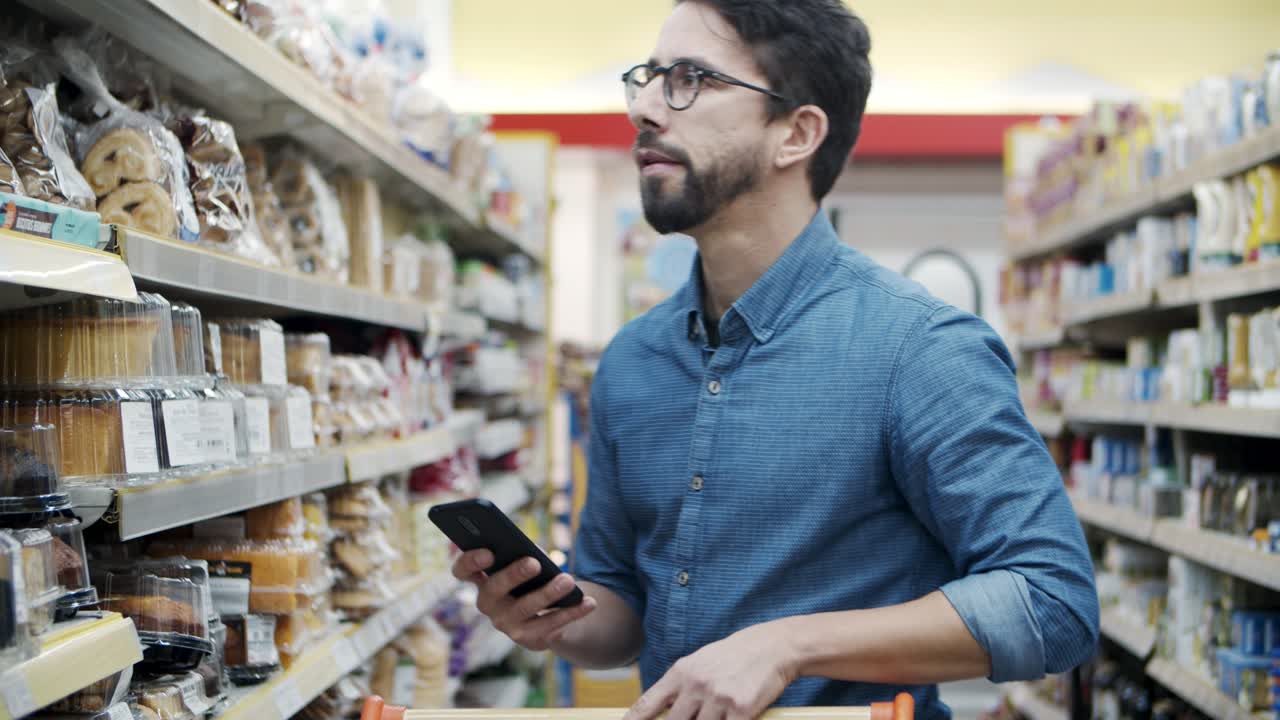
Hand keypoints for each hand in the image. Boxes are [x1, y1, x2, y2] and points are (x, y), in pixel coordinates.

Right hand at [451, 549, 596, 650]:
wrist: (551, 616)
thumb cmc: (534, 579)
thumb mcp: (528, 564)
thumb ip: (525, 555)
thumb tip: (534, 553)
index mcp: (482, 579)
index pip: (462, 571)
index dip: (469, 561)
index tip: (488, 551)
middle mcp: (488, 604)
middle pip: (493, 589)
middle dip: (513, 575)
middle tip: (534, 563)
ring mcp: (506, 624)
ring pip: (525, 608)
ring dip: (548, 594)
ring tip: (568, 580)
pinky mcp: (528, 639)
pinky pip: (551, 625)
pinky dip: (572, 612)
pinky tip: (589, 602)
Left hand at [625, 622, 798, 719]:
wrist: (771, 647)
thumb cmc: (733, 657)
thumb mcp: (699, 664)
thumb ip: (679, 686)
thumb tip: (658, 710)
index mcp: (682, 672)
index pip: (648, 704)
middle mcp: (697, 685)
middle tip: (690, 718)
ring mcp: (719, 698)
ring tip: (715, 713)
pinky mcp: (742, 710)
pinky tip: (731, 718)